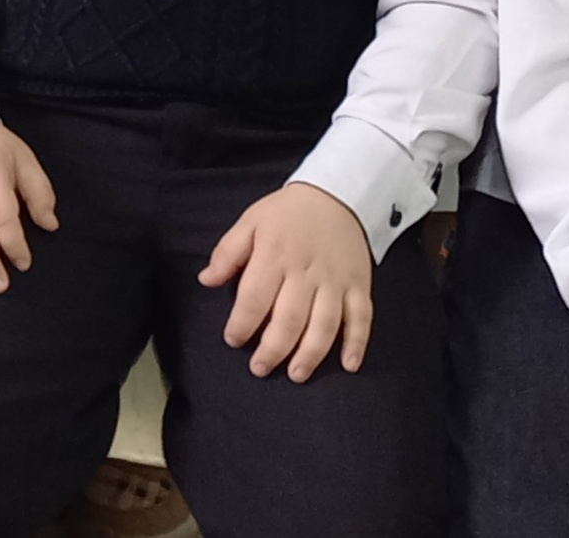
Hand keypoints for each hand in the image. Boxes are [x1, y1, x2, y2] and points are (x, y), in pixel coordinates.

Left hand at [201, 181, 370, 380]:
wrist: (335, 194)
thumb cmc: (287, 213)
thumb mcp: (251, 221)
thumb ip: (227, 252)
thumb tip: (206, 280)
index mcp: (274, 254)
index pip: (255, 297)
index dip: (242, 323)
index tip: (233, 340)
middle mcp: (306, 271)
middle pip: (290, 318)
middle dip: (274, 349)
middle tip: (260, 368)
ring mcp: (336, 280)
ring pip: (325, 324)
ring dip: (311, 354)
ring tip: (296, 374)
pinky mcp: (359, 285)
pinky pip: (362, 318)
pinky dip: (356, 343)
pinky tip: (348, 365)